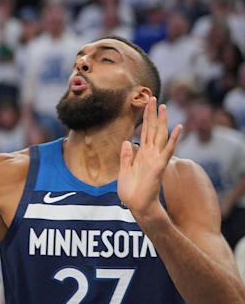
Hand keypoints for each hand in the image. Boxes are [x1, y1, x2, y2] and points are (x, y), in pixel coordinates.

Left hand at [118, 98, 181, 220]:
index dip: (144, 118)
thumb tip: (127, 141)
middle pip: (152, 129)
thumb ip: (126, 156)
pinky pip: (167, 150)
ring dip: (162, 121)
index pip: (144, 132)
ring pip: (160, 135)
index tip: (145, 104)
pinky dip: (173, 139)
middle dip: (152, 114)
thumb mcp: (124, 170)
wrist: (136, 205)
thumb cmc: (131, 190)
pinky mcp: (159, 166)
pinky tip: (179, 127)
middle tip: (153, 97)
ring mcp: (156, 159)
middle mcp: (150, 154)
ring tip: (164, 106)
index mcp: (141, 154)